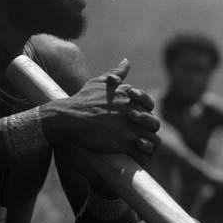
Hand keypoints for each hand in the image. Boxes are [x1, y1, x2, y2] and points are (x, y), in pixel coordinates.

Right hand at [41, 58, 159, 162]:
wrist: (68, 117)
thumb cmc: (82, 99)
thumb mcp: (98, 82)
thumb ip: (115, 73)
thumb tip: (126, 61)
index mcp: (129, 96)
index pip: (148, 104)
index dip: (145, 111)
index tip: (134, 117)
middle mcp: (132, 110)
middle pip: (154, 123)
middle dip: (148, 129)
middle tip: (138, 134)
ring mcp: (129, 128)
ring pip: (152, 140)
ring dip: (149, 146)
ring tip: (140, 149)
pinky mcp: (123, 143)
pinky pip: (142, 154)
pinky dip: (143, 158)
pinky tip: (137, 160)